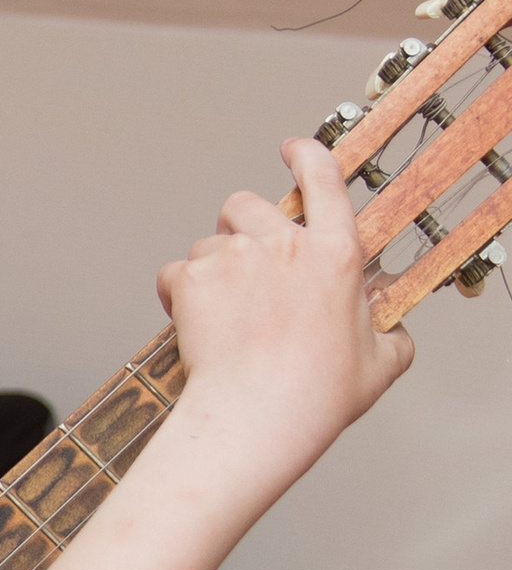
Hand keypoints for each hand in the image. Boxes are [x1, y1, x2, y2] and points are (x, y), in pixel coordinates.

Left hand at [158, 134, 411, 457]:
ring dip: (213, 266)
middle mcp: (284, 244)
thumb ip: (390, 334)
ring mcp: (235, 257)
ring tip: (226, 314)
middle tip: (245, 267)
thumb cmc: (318, 396)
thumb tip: (391, 331)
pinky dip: (181, 294)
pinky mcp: (194, 278)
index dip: (306, 156)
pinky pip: (177, 273)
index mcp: (336, 253)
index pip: (323, 178)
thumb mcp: (381, 363)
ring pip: (209, 241)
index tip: (293, 151)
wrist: (257, 418)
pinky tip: (198, 325)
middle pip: (245, 204)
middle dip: (240, 226)